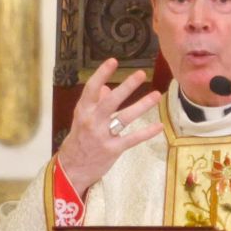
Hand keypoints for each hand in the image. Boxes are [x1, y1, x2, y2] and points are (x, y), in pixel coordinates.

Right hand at [55, 58, 160, 195]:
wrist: (72, 169)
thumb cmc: (78, 140)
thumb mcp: (82, 119)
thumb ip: (94, 103)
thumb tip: (106, 88)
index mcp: (83, 111)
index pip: (91, 89)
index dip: (102, 74)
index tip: (113, 61)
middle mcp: (92, 121)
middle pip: (111, 101)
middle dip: (127, 86)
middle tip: (140, 74)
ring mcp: (102, 136)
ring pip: (125, 118)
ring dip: (142, 105)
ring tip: (156, 95)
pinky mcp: (112, 150)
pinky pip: (132, 139)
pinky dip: (146, 132)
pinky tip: (159, 126)